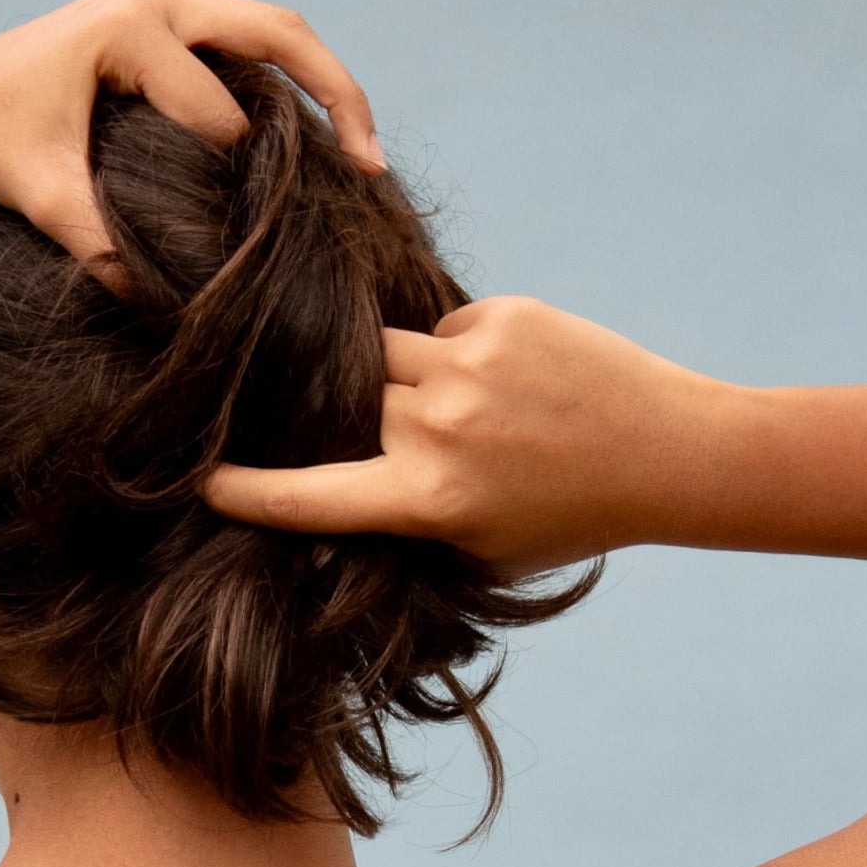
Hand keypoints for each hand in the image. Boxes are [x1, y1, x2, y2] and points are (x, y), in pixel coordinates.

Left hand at [0, 0, 383, 272]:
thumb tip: (160, 310)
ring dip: (326, 88)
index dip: (233, 175)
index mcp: (130, 25)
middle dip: (337, 96)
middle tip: (371, 166)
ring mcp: (171, 0)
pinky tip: (319, 146)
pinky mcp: (176, 20)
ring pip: (277, 33)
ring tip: (365, 158)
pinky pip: (254, 44)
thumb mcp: (42, 200)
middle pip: (280, 33)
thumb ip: (98, 247)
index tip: (237, 237)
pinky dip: (294, 89)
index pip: (216, 108)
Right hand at [201, 297, 726, 574]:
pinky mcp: (499, 318)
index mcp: (428, 501)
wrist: (667, 453)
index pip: (309, 494)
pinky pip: (442, 328)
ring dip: (404, 379)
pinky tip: (511, 382)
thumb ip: (408, 522)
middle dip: (353, 415)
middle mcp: (438, 430)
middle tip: (390, 430)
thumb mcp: (480, 548)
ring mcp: (468, 367)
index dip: (246, 489)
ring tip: (465, 408)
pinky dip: (460, 353)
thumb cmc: (568, 515)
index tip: (200, 480)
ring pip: (385, 354)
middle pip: (344, 403)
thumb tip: (334, 494)